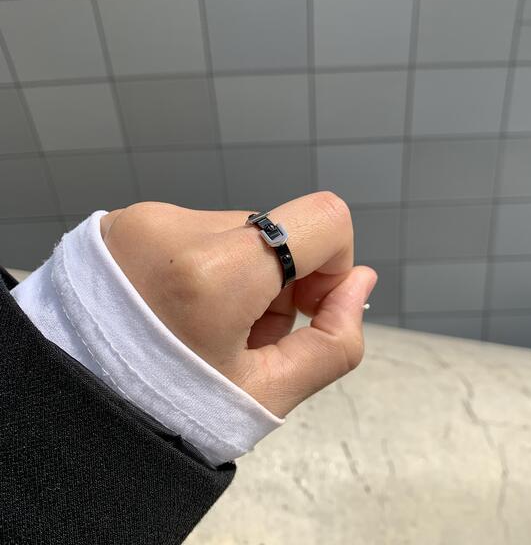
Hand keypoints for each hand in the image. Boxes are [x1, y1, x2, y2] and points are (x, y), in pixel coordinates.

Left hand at [99, 192, 377, 417]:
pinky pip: (198, 231)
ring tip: (206, 327)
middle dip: (280, 283)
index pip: (322, 218)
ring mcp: (145, 218)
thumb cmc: (171, 410)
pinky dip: (206, 266)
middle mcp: (175, 229)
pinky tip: (180, 310)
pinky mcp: (128, 219)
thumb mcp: (268, 394)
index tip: (304, 308)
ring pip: (238, 233)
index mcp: (213, 275)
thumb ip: (334, 340)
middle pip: (277, 233)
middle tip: (245, 335)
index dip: (334, 262)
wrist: (72, 406)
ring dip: (242, 275)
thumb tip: (361, 280)